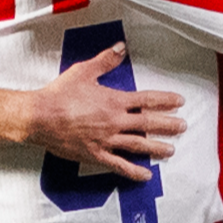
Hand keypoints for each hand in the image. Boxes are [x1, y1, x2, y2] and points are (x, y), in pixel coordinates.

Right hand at [22, 41, 183, 180]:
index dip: (165, 100)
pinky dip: (134, 171)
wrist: (39, 116)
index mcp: (114, 100)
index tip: (178, 101)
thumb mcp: (83, 71)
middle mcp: (114, 121)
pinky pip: (119, 165)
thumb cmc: (59, 93)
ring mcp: (106, 140)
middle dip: (168, 124)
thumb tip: (121, 47)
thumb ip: (105, 60)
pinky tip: (146, 175)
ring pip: (138, 144)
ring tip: (171, 150)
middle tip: (183, 126)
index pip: (146, 100)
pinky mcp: (96, 155)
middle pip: (148, 123)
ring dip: (157, 147)